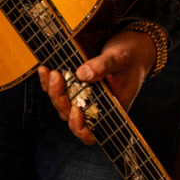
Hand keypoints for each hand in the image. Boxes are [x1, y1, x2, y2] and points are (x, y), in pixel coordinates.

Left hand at [37, 30, 156, 144]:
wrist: (133, 47)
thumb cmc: (132, 56)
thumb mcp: (120, 58)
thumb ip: (103, 65)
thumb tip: (81, 74)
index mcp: (111, 110)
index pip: (92, 133)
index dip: (79, 128)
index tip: (75, 110)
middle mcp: (96, 107)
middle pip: (71, 116)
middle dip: (60, 100)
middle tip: (57, 77)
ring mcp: (85, 97)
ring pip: (63, 104)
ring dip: (53, 91)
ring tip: (51, 72)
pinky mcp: (77, 85)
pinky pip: (60, 90)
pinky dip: (50, 83)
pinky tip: (45, 70)